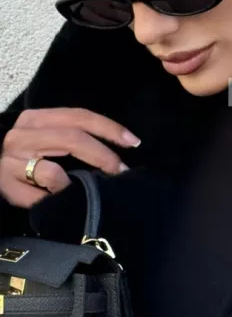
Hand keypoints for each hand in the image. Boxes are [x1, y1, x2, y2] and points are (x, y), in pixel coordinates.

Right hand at [0, 107, 140, 207]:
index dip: (109, 128)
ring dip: (75, 182)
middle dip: (104, 156)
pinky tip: (58, 199)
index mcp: (37, 119)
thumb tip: (119, 148)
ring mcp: (10, 160)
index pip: (79, 116)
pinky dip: (55, 198)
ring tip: (87, 188)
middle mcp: (22, 134)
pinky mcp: (5, 183)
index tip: (134, 142)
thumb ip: (75, 139)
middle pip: (72, 138)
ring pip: (52, 171)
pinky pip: (39, 196)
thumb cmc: (29, 161)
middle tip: (121, 172)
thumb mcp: (50, 142)